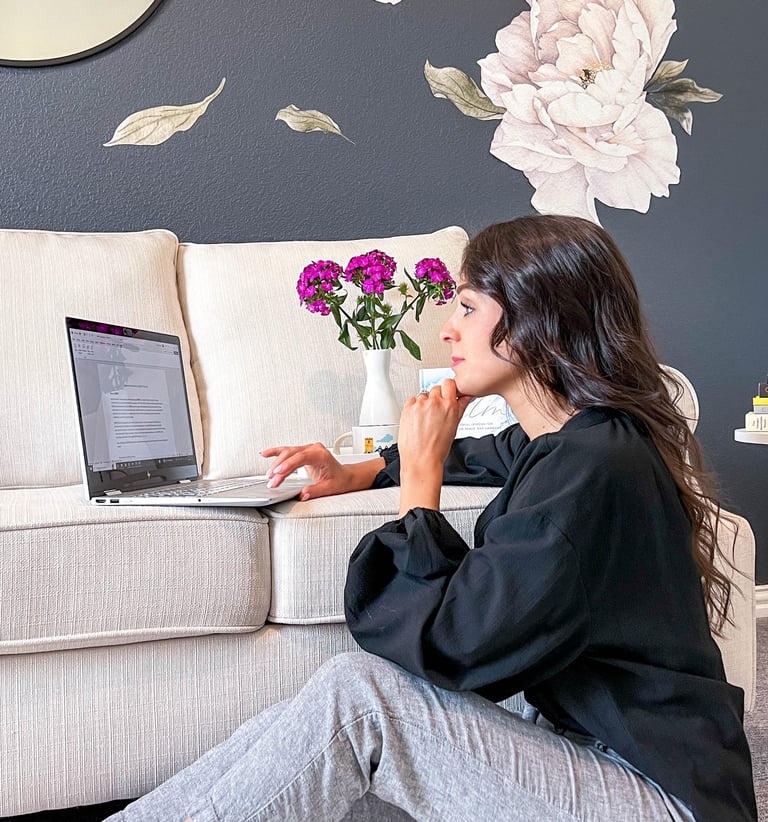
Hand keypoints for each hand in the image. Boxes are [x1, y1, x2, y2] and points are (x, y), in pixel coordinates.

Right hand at [260, 443, 382, 501]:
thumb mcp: (330, 488)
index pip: (301, 457)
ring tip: (268, 474)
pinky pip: (288, 451)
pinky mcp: (304, 452)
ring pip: (288, 452)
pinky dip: (276, 453)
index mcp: (321, 455)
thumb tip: (303, 495)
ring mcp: (308, 449)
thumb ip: (316, 491)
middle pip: (292, 454)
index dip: (288, 464)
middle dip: (279, 467)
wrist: (346, 476)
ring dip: (276, 462)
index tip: (278, 473)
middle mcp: (314, 449)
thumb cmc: (340, 480)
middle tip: (272, 480)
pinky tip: (265, 454)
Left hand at [398, 379, 473, 467]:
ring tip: (425, 419)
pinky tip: (417, 420)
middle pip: (436, 388)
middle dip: (436, 397)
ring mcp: (420, 405)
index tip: (447, 394)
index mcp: (449, 406)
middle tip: (435, 411)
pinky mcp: (408, 408)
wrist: (421, 459)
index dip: (448, 389)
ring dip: (425, 403)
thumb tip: (466, 396)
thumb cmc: (438, 448)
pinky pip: (412, 400)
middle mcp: (435, 403)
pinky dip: (414, 407)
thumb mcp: (455, 426)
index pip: (449, 383)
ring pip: (423, 395)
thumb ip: (461, 407)